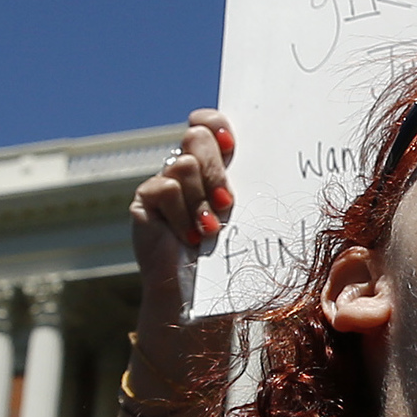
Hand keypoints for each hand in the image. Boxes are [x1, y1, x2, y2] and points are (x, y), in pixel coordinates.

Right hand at [129, 109, 233, 316]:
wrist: (200, 294)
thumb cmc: (230, 255)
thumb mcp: (244, 213)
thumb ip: (247, 183)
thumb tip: (273, 156)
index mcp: (211, 165)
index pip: (206, 123)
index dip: (215, 124)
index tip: (231, 143)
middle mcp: (183, 168)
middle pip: (196, 137)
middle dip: (216, 170)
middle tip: (227, 203)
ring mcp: (161, 183)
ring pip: (184, 163)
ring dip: (202, 200)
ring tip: (211, 229)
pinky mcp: (144, 201)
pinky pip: (165, 188)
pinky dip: (183, 215)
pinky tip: (190, 238)